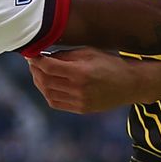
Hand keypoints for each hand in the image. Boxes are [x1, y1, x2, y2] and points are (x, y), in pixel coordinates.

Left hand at [27, 47, 141, 113]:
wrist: (130, 84)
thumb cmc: (109, 64)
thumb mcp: (89, 52)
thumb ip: (65, 55)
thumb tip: (43, 56)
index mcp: (80, 72)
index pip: (48, 67)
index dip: (35, 59)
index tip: (31, 53)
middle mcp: (78, 89)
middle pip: (45, 80)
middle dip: (35, 70)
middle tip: (33, 62)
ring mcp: (79, 101)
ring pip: (47, 93)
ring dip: (39, 82)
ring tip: (39, 72)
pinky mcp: (81, 109)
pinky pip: (56, 103)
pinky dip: (47, 93)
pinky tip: (48, 84)